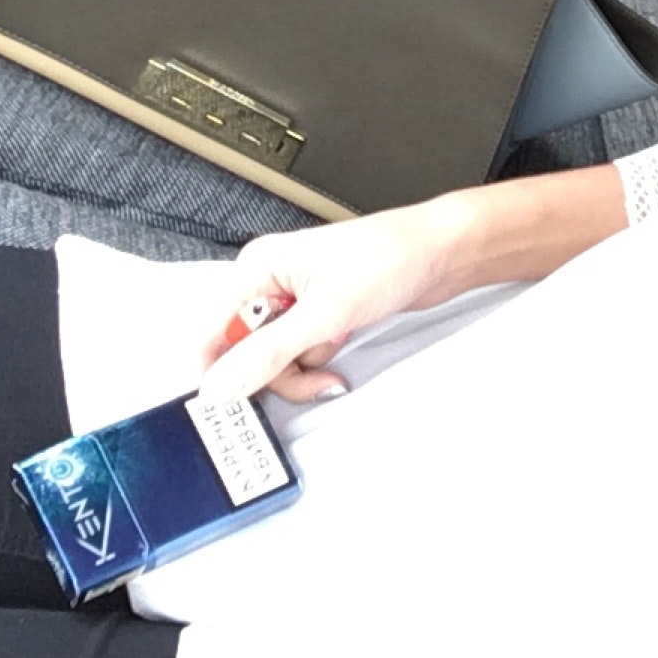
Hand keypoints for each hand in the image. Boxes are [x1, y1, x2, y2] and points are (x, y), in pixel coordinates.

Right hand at [198, 199, 469, 404]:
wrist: (445, 252)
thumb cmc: (391, 257)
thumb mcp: (325, 312)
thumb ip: (269, 353)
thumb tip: (220, 385)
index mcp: (257, 269)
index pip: (213, 332)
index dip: (218, 371)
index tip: (230, 405)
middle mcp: (271, 283)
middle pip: (244, 351)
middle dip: (277, 371)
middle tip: (313, 374)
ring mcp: (297, 301)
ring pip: (275, 358)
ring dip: (303, 368)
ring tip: (335, 352)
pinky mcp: (321, 314)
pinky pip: (302, 352)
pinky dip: (319, 359)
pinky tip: (342, 345)